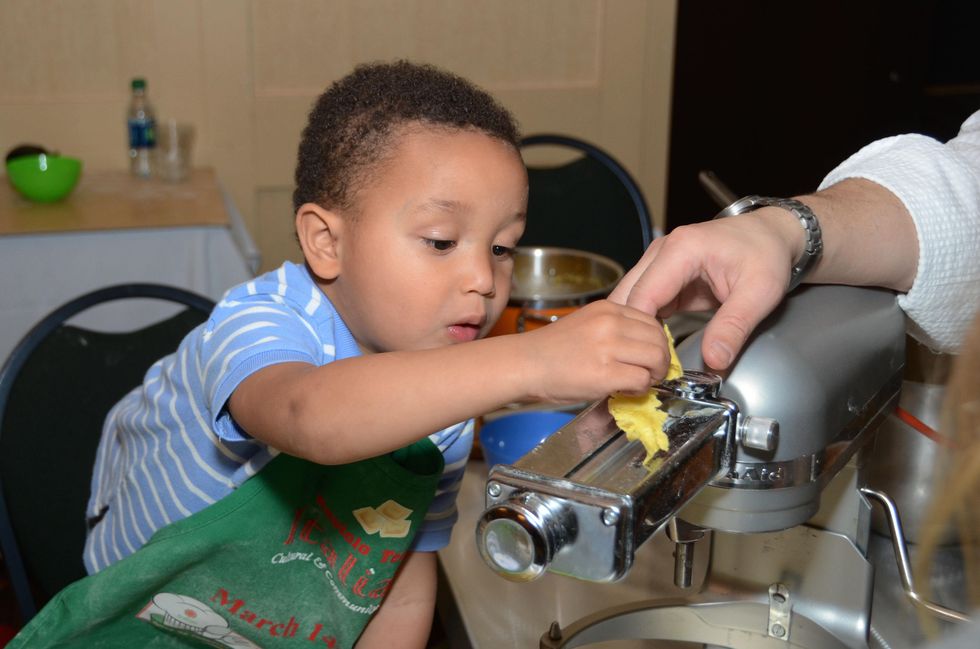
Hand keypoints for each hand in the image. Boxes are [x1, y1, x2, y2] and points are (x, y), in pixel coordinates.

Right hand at [518, 299, 668, 401]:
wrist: (524, 364)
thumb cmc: (550, 349)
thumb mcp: (587, 324)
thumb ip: (615, 330)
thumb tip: (644, 348)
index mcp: (608, 309)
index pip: (652, 321)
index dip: (656, 342)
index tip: (649, 356)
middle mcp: (610, 323)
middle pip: (659, 340)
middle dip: (660, 360)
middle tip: (650, 373)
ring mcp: (608, 347)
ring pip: (656, 359)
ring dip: (653, 375)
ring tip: (638, 382)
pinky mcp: (605, 373)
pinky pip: (641, 380)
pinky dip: (639, 389)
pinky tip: (625, 390)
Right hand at [608, 208, 801, 369]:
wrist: (771, 234)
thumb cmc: (766, 253)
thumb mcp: (759, 293)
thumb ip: (734, 327)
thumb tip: (715, 361)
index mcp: (681, 250)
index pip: (643, 296)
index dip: (643, 332)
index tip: (653, 362)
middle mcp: (661, 252)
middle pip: (626, 297)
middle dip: (632, 332)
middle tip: (647, 365)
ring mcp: (659, 262)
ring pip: (629, 300)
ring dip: (637, 329)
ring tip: (651, 359)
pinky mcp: (663, 276)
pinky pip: (643, 303)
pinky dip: (647, 325)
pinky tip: (656, 346)